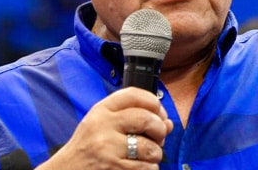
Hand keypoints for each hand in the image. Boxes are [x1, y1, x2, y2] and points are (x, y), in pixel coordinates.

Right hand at [38, 88, 172, 169]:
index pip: (134, 94)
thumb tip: (168, 123)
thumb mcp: (104, 126)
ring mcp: (107, 148)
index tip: (159, 113)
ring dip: (155, 154)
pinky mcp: (114, 168)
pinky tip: (138, 167)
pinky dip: (149, 168)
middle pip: (147, 119)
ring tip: (145, 156)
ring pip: (150, 147)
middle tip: (158, 137)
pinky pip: (147, 167)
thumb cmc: (89, 148)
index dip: (154, 102)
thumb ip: (134, 119)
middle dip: (160, 129)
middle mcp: (103, 126)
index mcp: (101, 110)